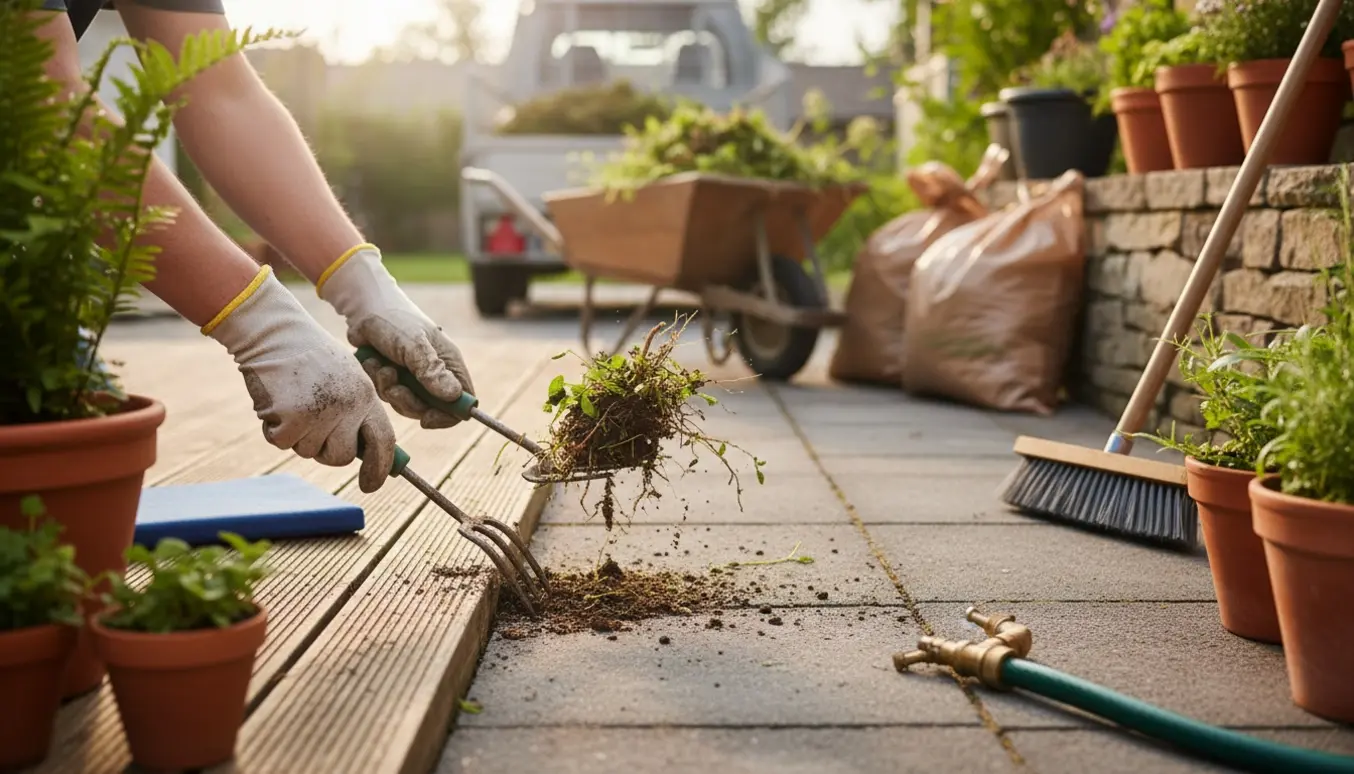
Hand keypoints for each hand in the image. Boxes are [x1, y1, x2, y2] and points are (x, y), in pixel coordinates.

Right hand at [205, 267, 396, 492]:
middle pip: (341, 457)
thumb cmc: (309, 356)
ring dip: (297, 435)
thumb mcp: (347, 379)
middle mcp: (348, 407)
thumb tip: (364, 453)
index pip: (383, 442)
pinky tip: (276, 401)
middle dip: (325, 449)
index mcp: (367, 396)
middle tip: (311, 422)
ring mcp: (320, 413)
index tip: (371, 485)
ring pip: (309, 451)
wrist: (274, 333)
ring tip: (293, 400)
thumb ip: (357, 412)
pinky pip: (282, 442)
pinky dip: (274, 428)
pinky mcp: (290, 418)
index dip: (379, 468)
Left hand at [317, 245, 474, 428]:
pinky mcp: (395, 378)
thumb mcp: (414, 344)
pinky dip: (378, 382)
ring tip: (381, 366)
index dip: (447, 415)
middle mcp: (435, 374)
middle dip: (408, 402)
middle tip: (393, 386)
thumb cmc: (395, 320)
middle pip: (431, 410)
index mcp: (450, 364)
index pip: (462, 402)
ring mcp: (414, 378)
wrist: (365, 309)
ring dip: (389, 389)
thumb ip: (431, 370)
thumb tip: (454, 396)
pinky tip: (373, 362)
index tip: (426, 417)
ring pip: (406, 404)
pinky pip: (388, 395)